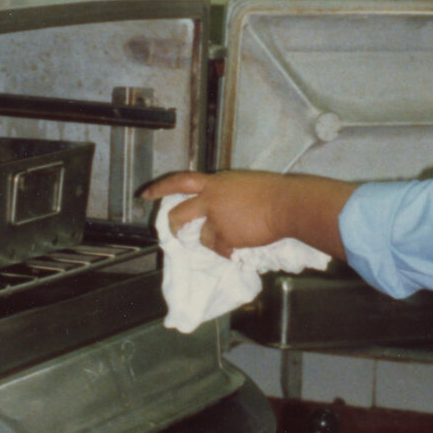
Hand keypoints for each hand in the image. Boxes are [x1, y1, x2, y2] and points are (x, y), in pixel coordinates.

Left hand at [138, 170, 291, 252]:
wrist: (286, 205)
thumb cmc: (273, 191)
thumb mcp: (243, 183)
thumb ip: (226, 191)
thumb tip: (220, 204)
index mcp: (215, 183)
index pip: (180, 181)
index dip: (161, 188)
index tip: (146, 194)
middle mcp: (210, 200)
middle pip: (178, 214)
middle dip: (173, 226)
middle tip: (175, 231)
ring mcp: (216, 221)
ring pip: (202, 237)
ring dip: (215, 240)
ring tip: (236, 235)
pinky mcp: (225, 238)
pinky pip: (221, 250)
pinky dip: (230, 251)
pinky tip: (243, 245)